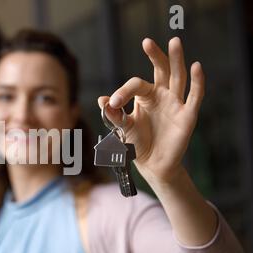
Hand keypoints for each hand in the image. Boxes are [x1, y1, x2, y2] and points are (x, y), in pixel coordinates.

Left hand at [98, 37, 204, 184]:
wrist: (151, 164)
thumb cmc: (137, 143)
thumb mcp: (123, 128)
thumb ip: (113, 115)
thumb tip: (102, 100)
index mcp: (145, 96)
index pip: (136, 85)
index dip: (123, 92)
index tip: (113, 103)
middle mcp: (162, 96)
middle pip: (161, 70)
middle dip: (156, 56)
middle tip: (147, 42)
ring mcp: (176, 104)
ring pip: (178, 77)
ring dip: (176, 60)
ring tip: (174, 42)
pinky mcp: (188, 115)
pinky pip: (194, 96)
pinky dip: (197, 82)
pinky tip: (197, 66)